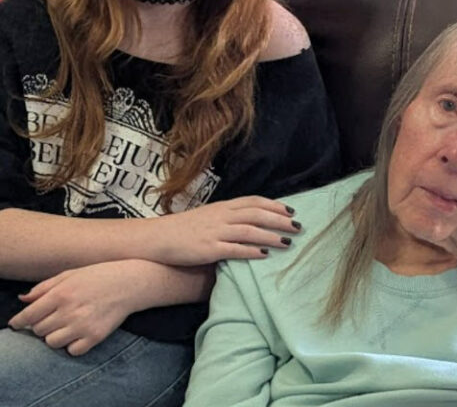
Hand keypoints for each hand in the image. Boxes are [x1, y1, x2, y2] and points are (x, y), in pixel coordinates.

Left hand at [9, 261, 141, 354]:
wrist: (130, 282)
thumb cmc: (98, 275)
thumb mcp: (70, 274)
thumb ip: (44, 287)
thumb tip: (22, 299)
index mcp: (61, 293)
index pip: (29, 315)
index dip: (18, 321)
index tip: (15, 324)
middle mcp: (70, 311)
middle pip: (39, 330)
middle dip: (40, 325)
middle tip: (51, 316)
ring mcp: (82, 326)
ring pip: (52, 343)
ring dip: (54, 336)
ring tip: (65, 324)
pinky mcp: (95, 337)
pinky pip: (72, 350)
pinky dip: (71, 344)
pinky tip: (78, 332)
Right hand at [151, 195, 299, 265]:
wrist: (157, 238)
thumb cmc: (183, 229)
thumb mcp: (207, 216)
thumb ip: (227, 217)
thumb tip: (249, 222)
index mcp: (222, 206)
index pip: (253, 201)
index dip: (273, 205)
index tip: (291, 210)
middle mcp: (221, 216)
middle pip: (256, 214)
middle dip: (279, 219)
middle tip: (299, 226)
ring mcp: (215, 232)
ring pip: (249, 231)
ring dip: (270, 235)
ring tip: (288, 242)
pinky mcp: (208, 249)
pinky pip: (233, 249)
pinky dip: (250, 251)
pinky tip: (264, 255)